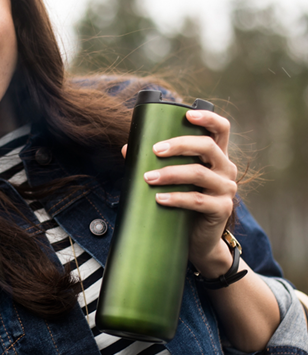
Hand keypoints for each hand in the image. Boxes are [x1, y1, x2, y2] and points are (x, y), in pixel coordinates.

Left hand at [121, 109, 237, 278]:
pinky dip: (176, 198)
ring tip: (149, 177)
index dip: (208, 117)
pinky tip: (159, 199)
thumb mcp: (172, 181)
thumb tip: (127, 149)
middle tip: (155, 150)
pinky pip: (198, 200)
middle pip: (208, 146)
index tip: (188, 114)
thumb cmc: (182, 205)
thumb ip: (155, 163)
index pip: (221, 129)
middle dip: (180, 145)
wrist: (197, 241)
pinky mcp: (221, 209)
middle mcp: (225, 169)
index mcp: (216, 156)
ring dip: (171, 173)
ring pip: (199, 174)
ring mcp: (226, 189)